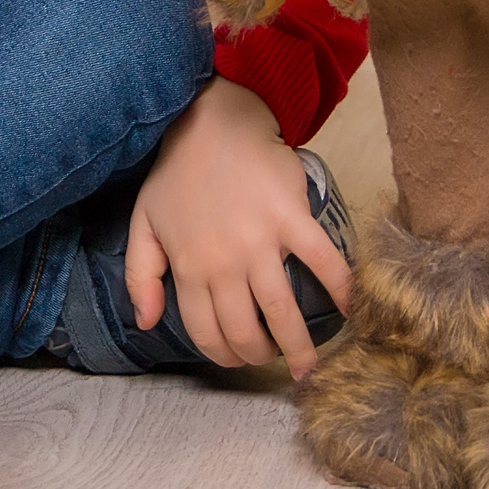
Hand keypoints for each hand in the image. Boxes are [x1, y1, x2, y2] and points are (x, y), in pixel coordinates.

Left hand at [125, 79, 351, 379]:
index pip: (206, 332)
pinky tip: (347, 309)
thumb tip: (146, 323)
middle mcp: (225, 262)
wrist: (214, 124)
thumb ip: (140, 276)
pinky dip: (340, 289)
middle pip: (245, 330)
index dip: (224, 355)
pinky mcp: (293, 219)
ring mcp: (261, 241)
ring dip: (299, 346)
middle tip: (273, 358)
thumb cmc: (178, 173)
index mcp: (189, 267)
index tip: (239, 358)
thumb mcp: (143, 223)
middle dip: (260, 356)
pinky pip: (323, 262)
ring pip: (283, 310)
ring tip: (307, 364)